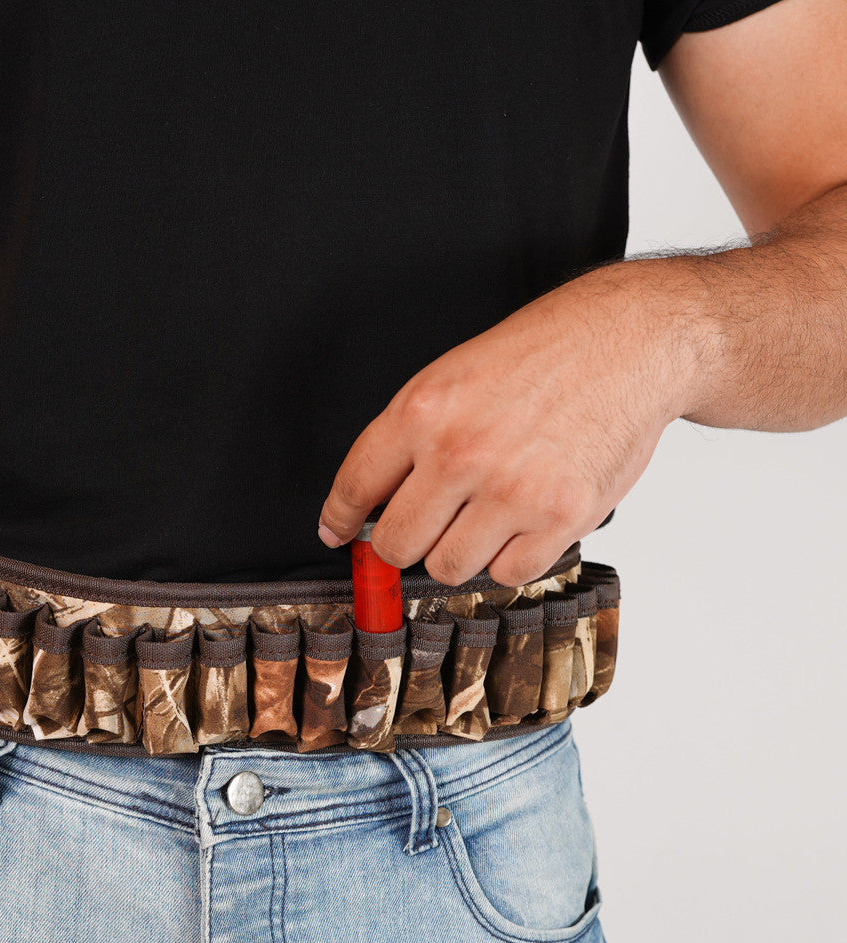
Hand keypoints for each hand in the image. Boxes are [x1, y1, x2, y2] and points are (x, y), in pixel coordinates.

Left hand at [316, 262, 698, 585]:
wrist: (632, 341)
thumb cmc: (544, 354)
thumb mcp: (455, 376)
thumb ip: (409, 439)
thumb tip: (369, 505)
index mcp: (423, 412)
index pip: (356, 487)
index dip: (340, 519)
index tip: (337, 533)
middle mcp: (461, 454)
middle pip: (397, 545)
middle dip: (405, 542)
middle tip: (427, 525)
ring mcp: (511, 490)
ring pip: (448, 568)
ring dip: (460, 551)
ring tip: (486, 514)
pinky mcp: (560, 518)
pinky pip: (507, 573)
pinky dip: (511, 557)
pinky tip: (524, 521)